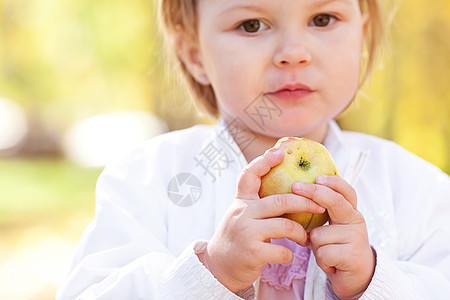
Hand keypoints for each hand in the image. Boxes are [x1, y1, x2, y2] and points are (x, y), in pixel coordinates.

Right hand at [197, 149, 325, 292]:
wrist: (218, 267)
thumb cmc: (237, 238)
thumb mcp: (241, 215)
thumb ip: (257, 204)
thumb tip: (286, 189)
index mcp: (240, 202)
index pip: (249, 175)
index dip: (264, 161)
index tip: (280, 153)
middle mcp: (242, 213)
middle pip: (280, 201)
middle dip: (305, 202)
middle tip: (320, 206)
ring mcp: (247, 232)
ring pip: (285, 226)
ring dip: (301, 233)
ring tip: (305, 237)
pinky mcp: (253, 253)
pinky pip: (283, 251)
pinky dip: (290, 254)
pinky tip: (289, 255)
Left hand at [292, 176, 375, 298]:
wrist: (355, 277)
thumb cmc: (335, 248)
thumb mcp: (328, 228)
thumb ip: (318, 214)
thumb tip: (292, 196)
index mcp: (350, 211)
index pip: (345, 191)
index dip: (332, 182)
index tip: (317, 177)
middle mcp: (356, 220)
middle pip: (335, 202)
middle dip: (313, 193)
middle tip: (295, 186)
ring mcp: (356, 237)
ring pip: (319, 234)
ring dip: (315, 246)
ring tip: (325, 252)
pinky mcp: (353, 255)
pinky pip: (323, 252)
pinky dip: (321, 260)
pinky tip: (330, 263)